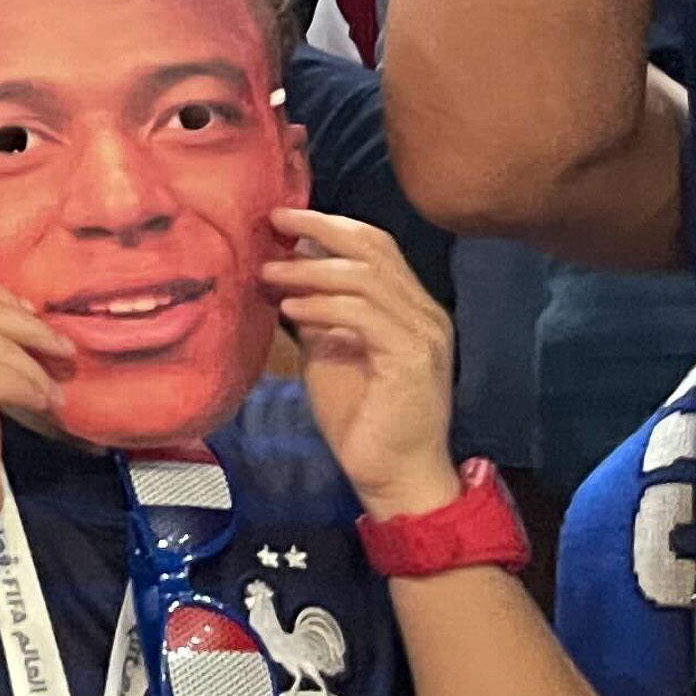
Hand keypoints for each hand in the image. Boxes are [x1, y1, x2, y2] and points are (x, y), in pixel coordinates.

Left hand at [266, 209, 460, 516]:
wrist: (394, 477)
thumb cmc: (361, 419)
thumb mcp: (330, 352)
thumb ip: (318, 312)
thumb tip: (285, 271)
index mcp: (411, 309)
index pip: (376, 246)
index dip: (329, 225)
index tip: (282, 218)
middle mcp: (426, 314)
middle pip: (374, 248)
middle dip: (320, 228)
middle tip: (273, 222)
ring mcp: (424, 335)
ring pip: (365, 277)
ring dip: (309, 270)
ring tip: (269, 273)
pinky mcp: (412, 359)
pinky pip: (363, 314)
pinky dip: (322, 305)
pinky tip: (290, 308)